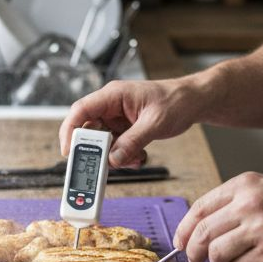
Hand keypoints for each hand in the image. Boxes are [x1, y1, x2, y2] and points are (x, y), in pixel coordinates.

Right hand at [59, 78, 203, 167]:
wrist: (194, 102)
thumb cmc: (177, 101)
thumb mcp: (155, 123)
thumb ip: (133, 141)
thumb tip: (113, 159)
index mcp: (114, 95)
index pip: (81, 110)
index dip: (70, 131)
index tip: (68, 152)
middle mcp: (111, 106)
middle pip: (88, 130)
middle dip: (95, 151)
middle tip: (103, 166)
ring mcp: (117, 118)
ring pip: (102, 142)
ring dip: (113, 156)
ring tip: (133, 159)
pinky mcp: (125, 128)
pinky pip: (116, 146)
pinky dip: (124, 156)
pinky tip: (139, 157)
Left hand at [174, 172, 262, 261]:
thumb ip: (238, 204)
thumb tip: (207, 230)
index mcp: (245, 185)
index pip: (199, 208)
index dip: (184, 229)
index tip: (180, 242)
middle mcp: (249, 204)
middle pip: (201, 233)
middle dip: (193, 253)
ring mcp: (260, 229)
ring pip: (216, 254)